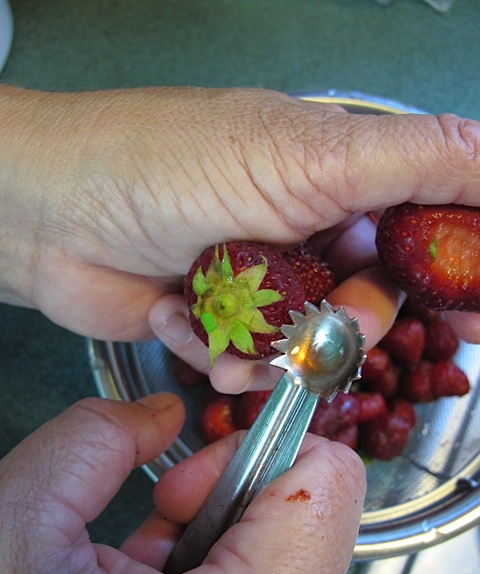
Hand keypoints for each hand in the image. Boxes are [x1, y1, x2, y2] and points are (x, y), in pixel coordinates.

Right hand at [0, 393, 364, 573]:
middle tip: (167, 511)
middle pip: (316, 516)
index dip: (265, 447)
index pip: (327, 485)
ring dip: (220, 530)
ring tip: (150, 559)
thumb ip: (103, 436)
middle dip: (232, 493)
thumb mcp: (25, 510)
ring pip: (296, 548)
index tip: (207, 460)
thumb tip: (166, 415)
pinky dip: (221, 564)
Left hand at [1, 86, 479, 390]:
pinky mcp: (218, 319)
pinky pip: (252, 360)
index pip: (424, 222)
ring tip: (237, 338)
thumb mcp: (302, 153)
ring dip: (277, 350)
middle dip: (353, 325)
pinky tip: (185, 324)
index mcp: (336, 174)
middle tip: (337, 334)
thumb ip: (412, 158)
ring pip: (310, 341)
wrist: (50, 214)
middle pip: (371, 295)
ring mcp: (259, 277)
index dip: (454, 270)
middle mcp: (303, 226)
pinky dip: (223, 356)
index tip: (475, 314)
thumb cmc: (165, 165)